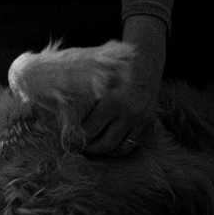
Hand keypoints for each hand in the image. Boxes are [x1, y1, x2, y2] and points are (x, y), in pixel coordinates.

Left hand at [82, 15, 166, 156]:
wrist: (145, 61)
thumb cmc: (115, 67)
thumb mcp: (97, 78)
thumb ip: (83, 97)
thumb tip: (64, 115)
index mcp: (111, 102)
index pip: (89, 131)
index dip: (76, 139)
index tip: (68, 141)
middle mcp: (127, 114)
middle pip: (105, 144)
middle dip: (89, 150)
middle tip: (79, 149)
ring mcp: (140, 120)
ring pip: (121, 149)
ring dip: (106, 153)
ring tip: (94, 149)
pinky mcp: (149, 123)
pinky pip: (134, 144)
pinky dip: (121, 147)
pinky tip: (111, 144)